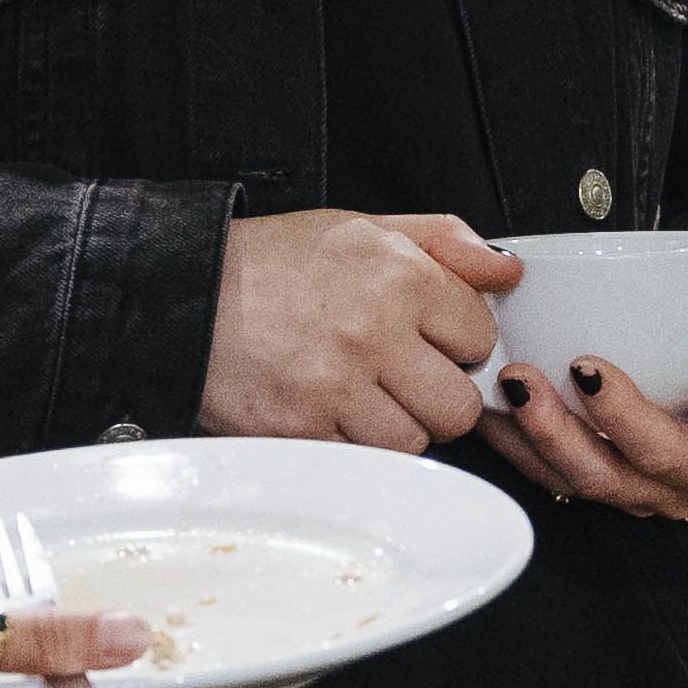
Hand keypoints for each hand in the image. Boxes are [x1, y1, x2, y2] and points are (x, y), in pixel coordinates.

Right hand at [211, 207, 528, 444]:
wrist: (181, 296)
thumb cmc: (269, 264)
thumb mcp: (358, 228)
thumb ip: (442, 241)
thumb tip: (506, 270)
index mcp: (397, 276)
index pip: (481, 334)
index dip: (458, 339)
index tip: (429, 336)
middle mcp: (373, 332)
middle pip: (461, 403)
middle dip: (439, 393)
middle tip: (402, 375)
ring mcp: (337, 388)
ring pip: (416, 441)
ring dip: (396, 424)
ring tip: (360, 393)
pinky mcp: (303, 432)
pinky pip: (364, 459)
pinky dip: (353, 443)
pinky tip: (328, 410)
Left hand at [489, 272, 687, 524]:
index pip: (662, 454)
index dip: (619, 418)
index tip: (586, 365)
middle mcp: (673, 489)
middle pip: (603, 476)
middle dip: (553, 432)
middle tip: (519, 377)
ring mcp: (635, 485)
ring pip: (570, 481)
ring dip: (525, 440)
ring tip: (495, 389)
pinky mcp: (606, 467)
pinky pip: (553, 469)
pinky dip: (517, 442)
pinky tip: (490, 407)